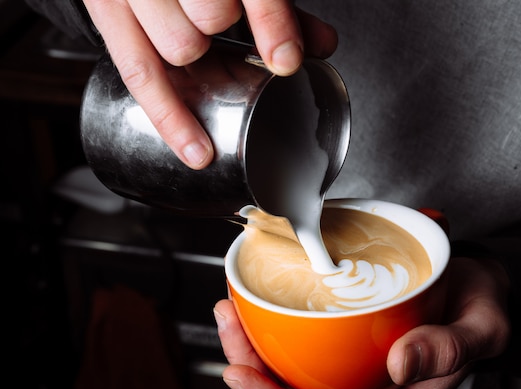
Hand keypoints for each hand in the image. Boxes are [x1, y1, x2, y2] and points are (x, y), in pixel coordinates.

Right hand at [82, 0, 337, 168]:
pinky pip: (138, 75)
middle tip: (219, 21)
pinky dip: (172, 118)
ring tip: (194, 36)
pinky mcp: (106, 13)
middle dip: (222, 26)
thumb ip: (275, 8)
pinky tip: (196, 150)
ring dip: (196, 53)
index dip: (271, 23)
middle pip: (211, 15)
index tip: (286, 60)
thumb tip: (322, 44)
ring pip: (179, 48)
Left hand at [214, 257, 510, 388]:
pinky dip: (272, 326)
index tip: (242, 376)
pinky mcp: (344, 339)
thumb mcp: (480, 330)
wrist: (477, 287)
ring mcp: (350, 367)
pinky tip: (253, 304)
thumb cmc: (479, 312)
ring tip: (228, 313)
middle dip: (251, 372)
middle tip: (228, 330)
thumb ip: (447, 350)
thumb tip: (399, 365)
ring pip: (289, 372)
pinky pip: (299, 343)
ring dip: (252, 347)